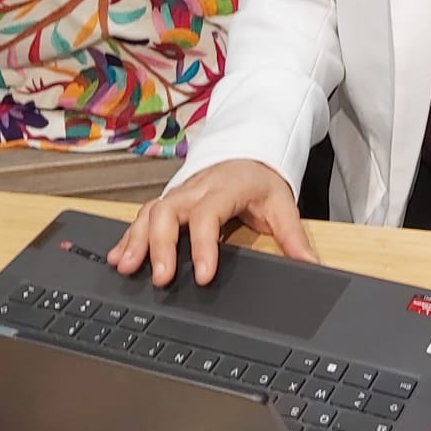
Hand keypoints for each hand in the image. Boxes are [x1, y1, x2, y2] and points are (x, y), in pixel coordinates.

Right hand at [107, 159, 317, 286]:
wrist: (247, 152)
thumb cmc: (261, 181)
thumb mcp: (282, 204)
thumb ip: (294, 236)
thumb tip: (312, 267)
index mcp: (225, 188)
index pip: (209, 214)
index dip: (204, 245)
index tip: (204, 275)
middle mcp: (196, 189)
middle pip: (169, 211)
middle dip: (161, 245)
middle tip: (161, 278)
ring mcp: (178, 194)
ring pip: (150, 212)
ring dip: (136, 240)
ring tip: (127, 268)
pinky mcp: (167, 200)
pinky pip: (142, 215)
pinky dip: (128, 236)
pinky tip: (118, 258)